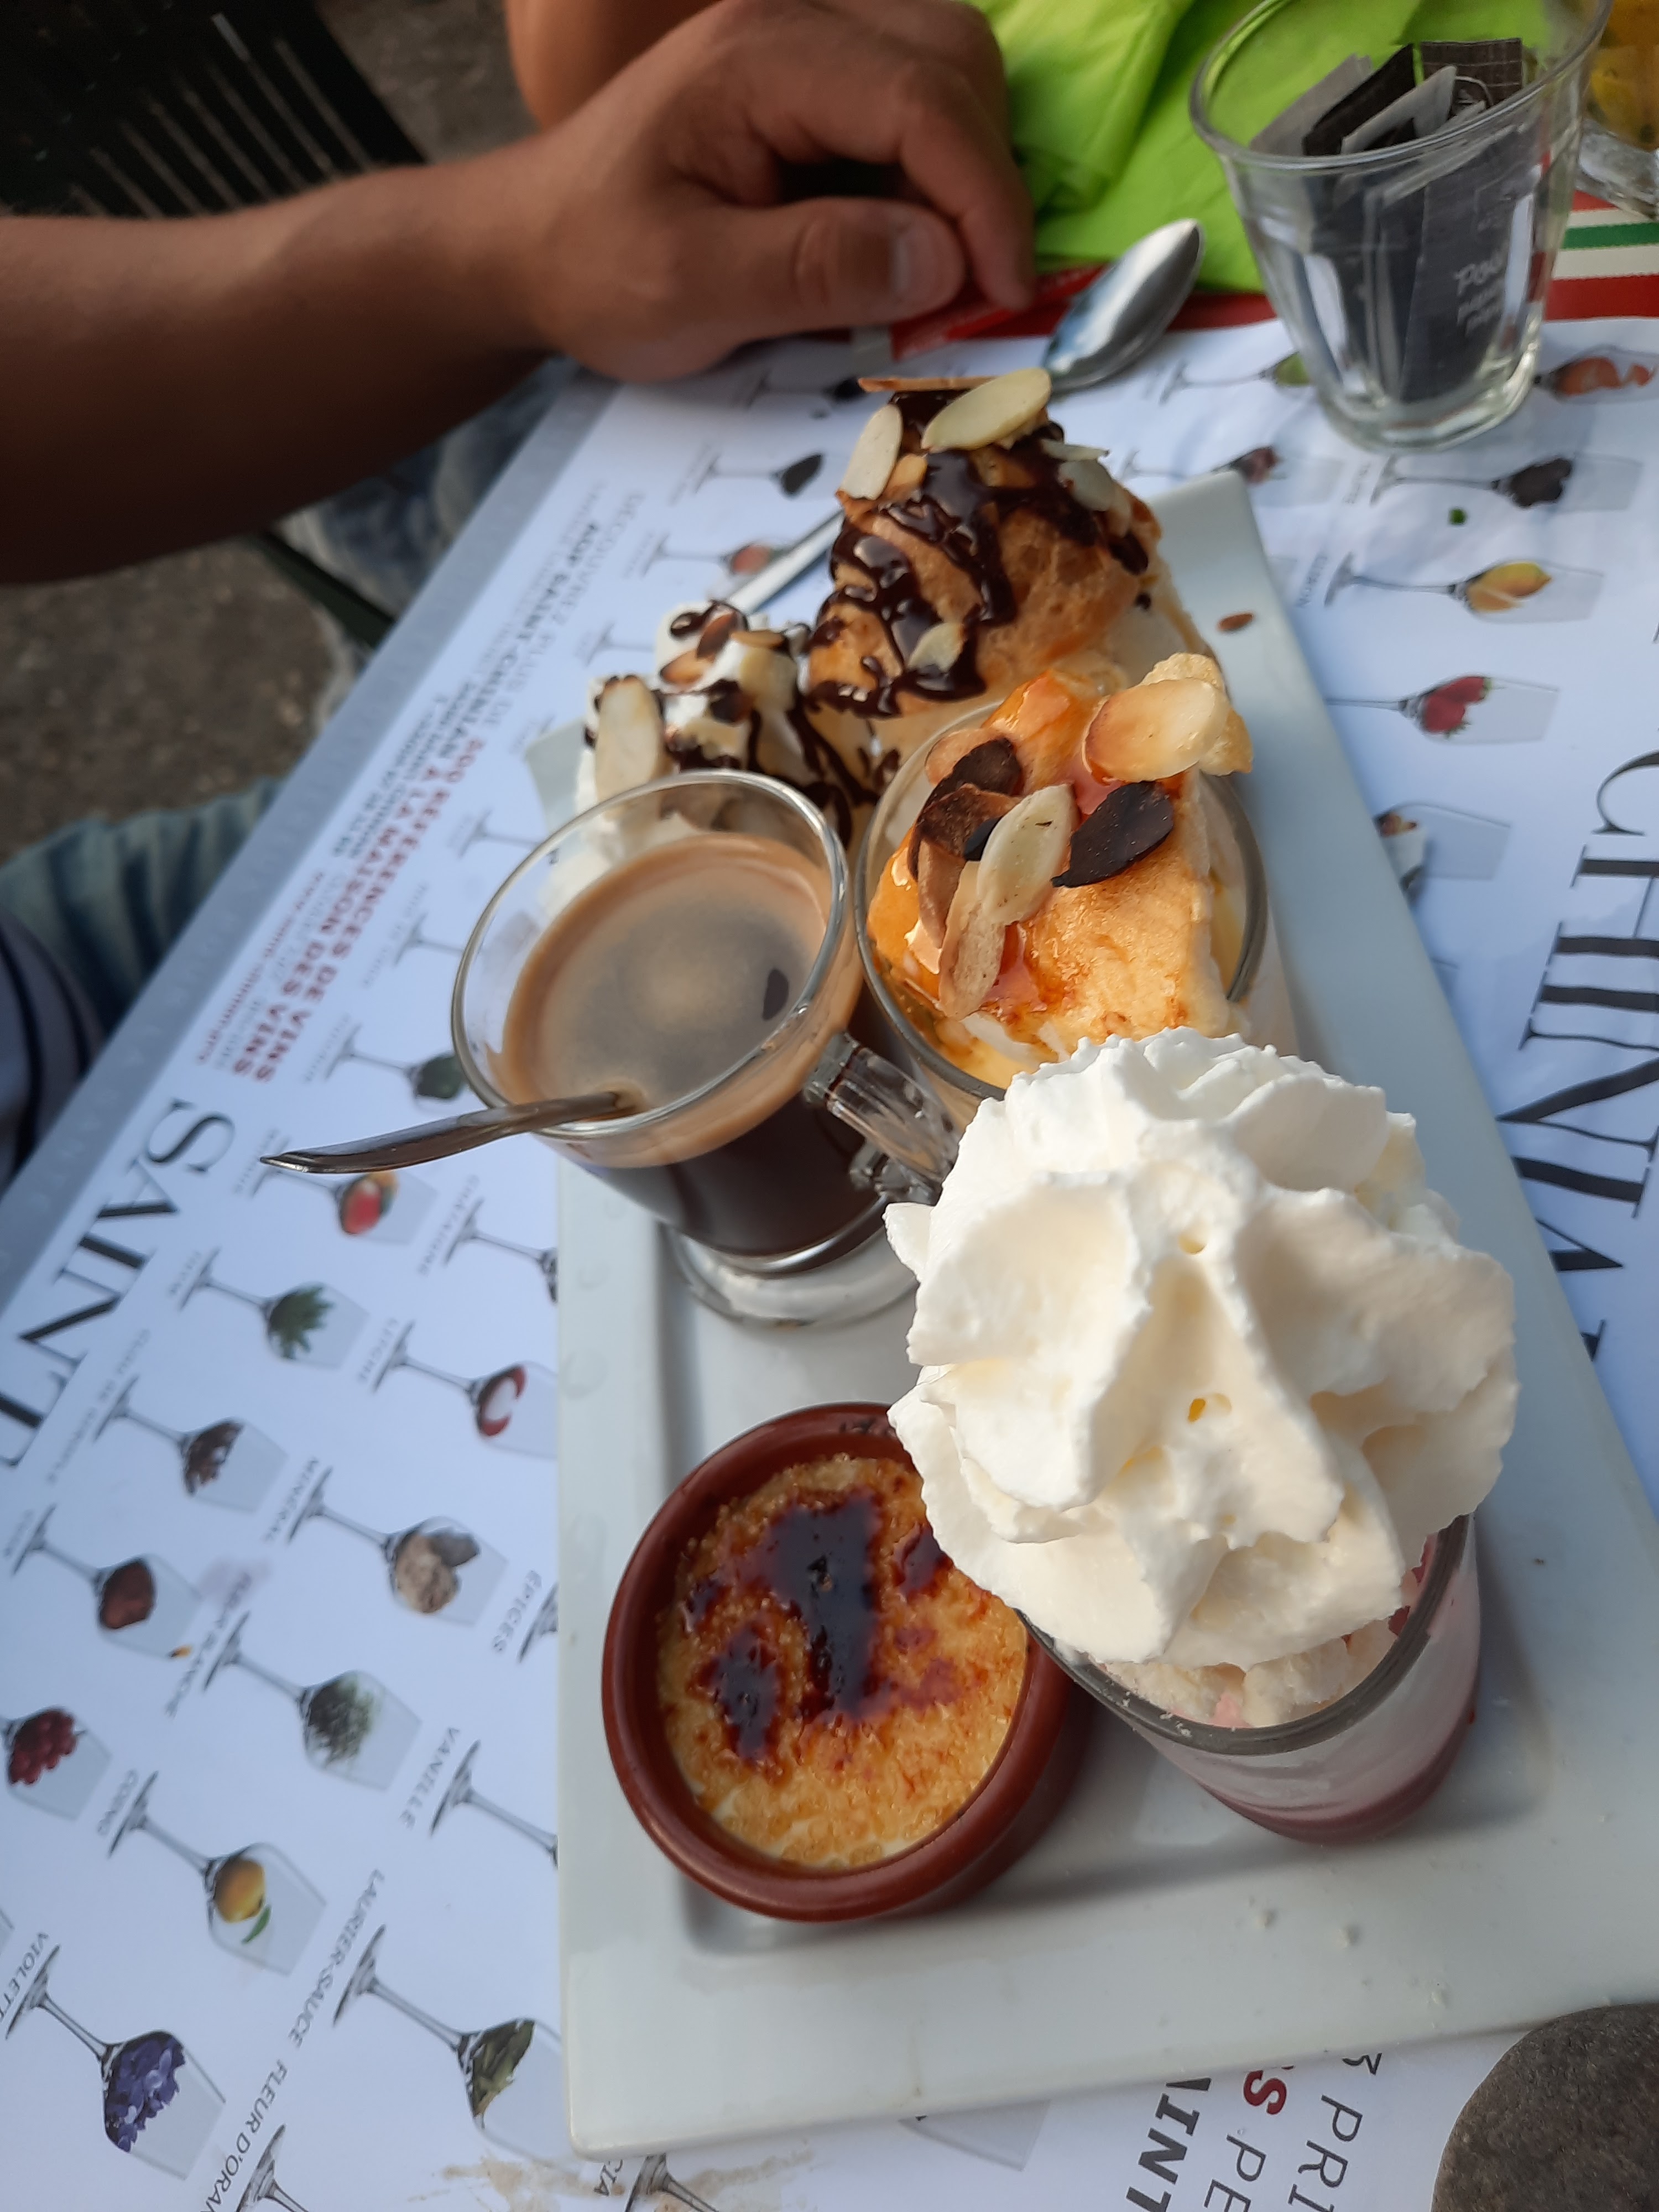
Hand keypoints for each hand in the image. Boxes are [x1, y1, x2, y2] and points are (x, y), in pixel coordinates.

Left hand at [489, 0, 1033, 378]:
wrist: (528, 247)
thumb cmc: (592, 267)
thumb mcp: (689, 288)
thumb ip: (812, 270)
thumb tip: (941, 261)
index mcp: (759, 57)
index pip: (920, 98)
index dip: (983, 198)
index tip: (1005, 292)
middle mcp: (793, 23)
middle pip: (953, 59)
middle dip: (983, 176)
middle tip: (969, 287)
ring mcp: (805, 46)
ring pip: (948, 75)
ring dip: (965, 173)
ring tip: (930, 269)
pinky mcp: (813, 85)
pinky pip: (913, 107)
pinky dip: (933, 176)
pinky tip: (898, 244)